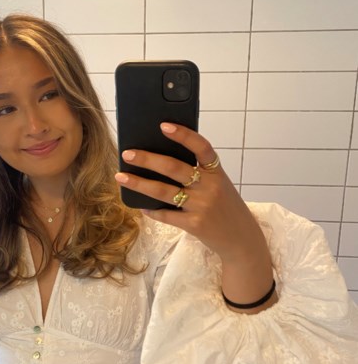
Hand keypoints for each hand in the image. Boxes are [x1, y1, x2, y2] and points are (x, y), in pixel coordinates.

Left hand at [114, 123, 276, 311]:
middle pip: (174, 168)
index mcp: (216, 172)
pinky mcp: (195, 225)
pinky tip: (140, 206)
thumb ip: (199, 173)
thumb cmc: (225, 207)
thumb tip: (161, 162)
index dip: (183, 135)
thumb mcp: (218, 185)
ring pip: (164, 191)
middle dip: (147, 159)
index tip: (163, 125)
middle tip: (127, 154)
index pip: (201, 147)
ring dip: (139, 183)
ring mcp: (202, 206)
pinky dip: (151, 210)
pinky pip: (166, 215)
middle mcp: (210, 186)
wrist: (241, 238)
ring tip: (122, 177)